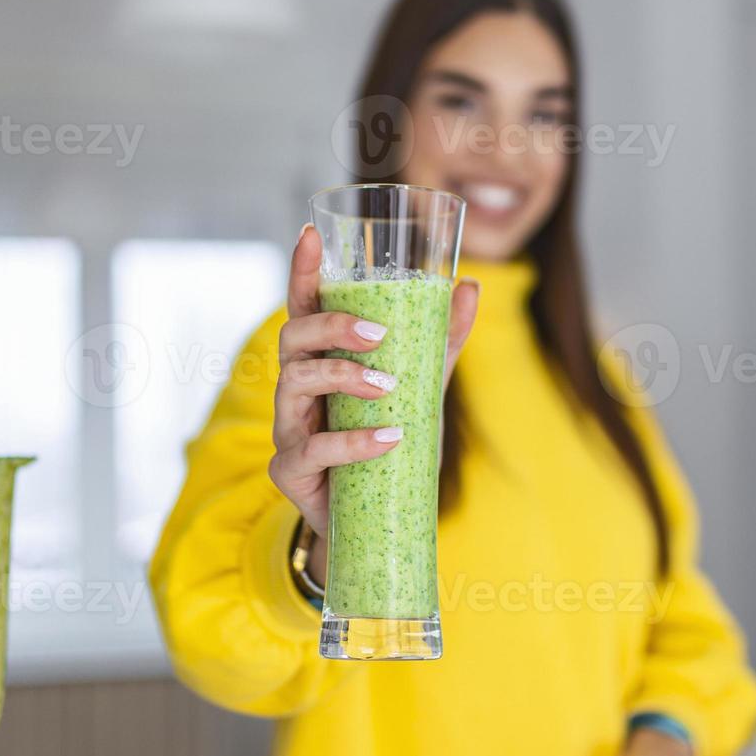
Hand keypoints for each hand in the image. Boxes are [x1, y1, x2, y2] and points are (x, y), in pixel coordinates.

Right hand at [267, 224, 479, 551]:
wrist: (377, 520)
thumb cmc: (390, 442)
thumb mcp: (421, 385)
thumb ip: (440, 339)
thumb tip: (469, 285)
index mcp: (320, 358)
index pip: (305, 306)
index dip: (303, 271)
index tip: (311, 235)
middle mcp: (296, 387)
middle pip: (293, 339)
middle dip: (332, 329)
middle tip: (378, 335)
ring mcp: (287, 428)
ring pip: (294, 386)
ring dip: (342, 378)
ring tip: (387, 388)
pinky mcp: (289, 471)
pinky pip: (312, 449)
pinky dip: (353, 442)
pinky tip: (388, 439)